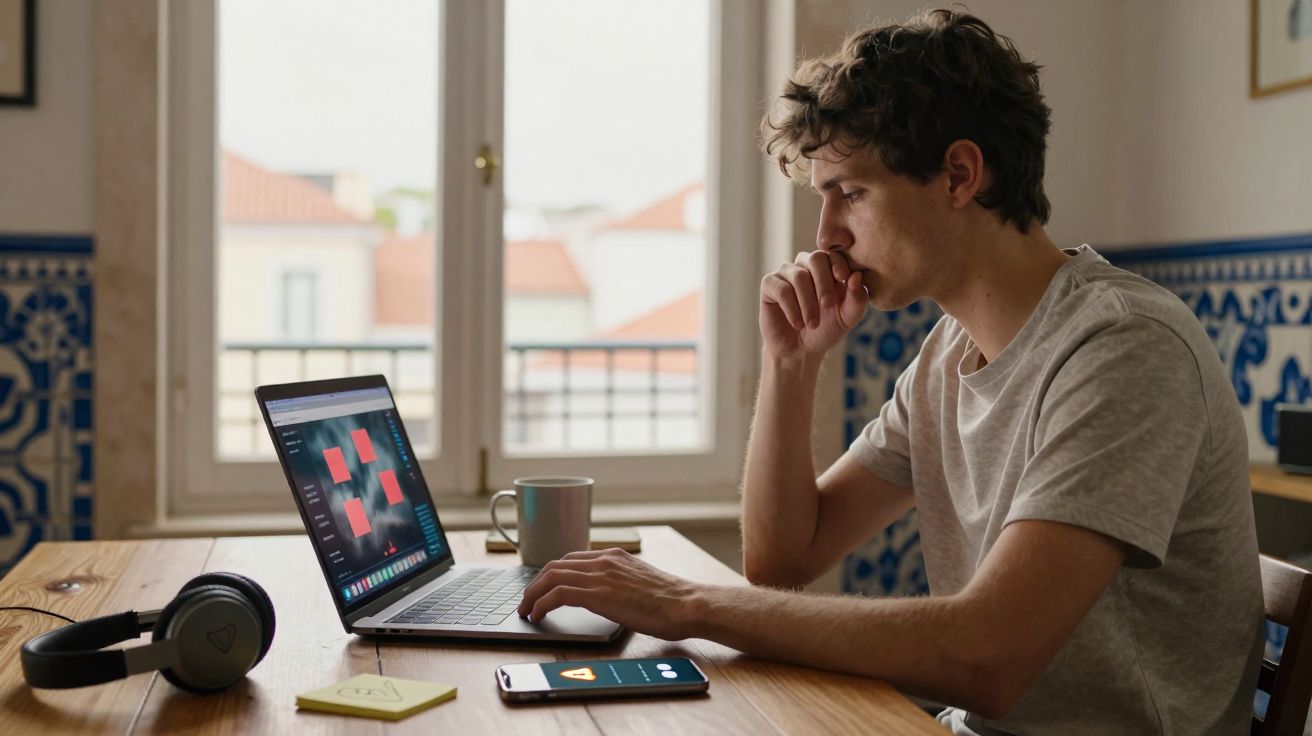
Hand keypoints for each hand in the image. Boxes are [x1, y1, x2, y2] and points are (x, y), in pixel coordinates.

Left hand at [516, 548, 702, 640]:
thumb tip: (612, 597)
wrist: (685, 604)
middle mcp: (604, 560)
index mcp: (615, 556)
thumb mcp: (643, 582)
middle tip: (527, 599)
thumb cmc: (672, 601)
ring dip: (532, 594)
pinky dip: (541, 604)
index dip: (552, 573)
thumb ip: (623, 583)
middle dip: (536, 583)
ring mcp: (600, 575)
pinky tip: (537, 616)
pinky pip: (557, 595)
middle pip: (556, 565)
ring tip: (526, 610)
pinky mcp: (597, 594)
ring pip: (551, 577)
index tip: (544, 587)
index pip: (572, 559)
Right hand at [760, 249, 869, 359]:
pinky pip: (782, 289)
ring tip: (812, 324)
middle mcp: (806, 266)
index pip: (834, 255)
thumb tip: (857, 276)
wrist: (799, 350)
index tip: (843, 278)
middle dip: (824, 282)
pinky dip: (792, 308)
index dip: (838, 264)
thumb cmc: (825, 330)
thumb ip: (858, 299)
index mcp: (828, 268)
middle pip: (815, 258)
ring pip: (799, 276)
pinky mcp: (769, 284)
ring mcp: (786, 273)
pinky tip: (797, 323)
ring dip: (808, 303)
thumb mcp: (847, 318)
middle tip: (828, 305)